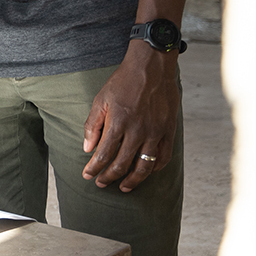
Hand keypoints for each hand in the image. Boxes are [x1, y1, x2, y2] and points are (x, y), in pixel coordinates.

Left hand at [83, 44, 178, 190]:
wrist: (151, 68)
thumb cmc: (122, 82)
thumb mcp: (100, 100)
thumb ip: (93, 125)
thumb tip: (87, 148)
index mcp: (118, 123)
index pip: (104, 154)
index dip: (94, 168)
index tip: (87, 175)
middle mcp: (138, 131)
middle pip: (122, 164)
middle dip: (109, 177)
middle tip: (100, 184)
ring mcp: (156, 132)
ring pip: (144, 166)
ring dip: (133, 180)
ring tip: (123, 187)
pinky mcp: (169, 131)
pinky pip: (164, 157)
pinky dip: (154, 168)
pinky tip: (145, 172)